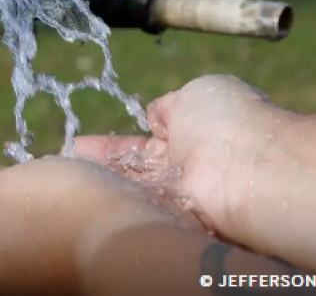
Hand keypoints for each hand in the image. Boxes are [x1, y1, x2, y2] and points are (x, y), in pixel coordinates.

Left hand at [0, 156, 190, 295]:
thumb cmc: (51, 214)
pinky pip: (65, 240)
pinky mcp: (81, 276)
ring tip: (60, 185)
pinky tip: (84, 202)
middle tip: (27, 176)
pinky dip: (71, 218)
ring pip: (31, 234)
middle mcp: (8, 291)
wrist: (132, 242)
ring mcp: (46, 286)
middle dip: (7, 199)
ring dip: (41, 206)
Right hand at [72, 74, 294, 243]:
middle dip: (101, 166)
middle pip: (133, 170)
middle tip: (66, 164)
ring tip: (64, 180)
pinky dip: (113, 203)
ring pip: (132, 190)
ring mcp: (178, 196)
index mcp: (192, 132)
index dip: (114, 145)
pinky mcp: (174, 222)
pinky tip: (82, 198)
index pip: (145, 141)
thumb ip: (170, 106)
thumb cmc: (227, 121)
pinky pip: (138, 210)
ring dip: (102, 183)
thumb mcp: (195, 93)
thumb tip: (154, 113)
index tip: (81, 144)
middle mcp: (184, 168)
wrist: (251, 169)